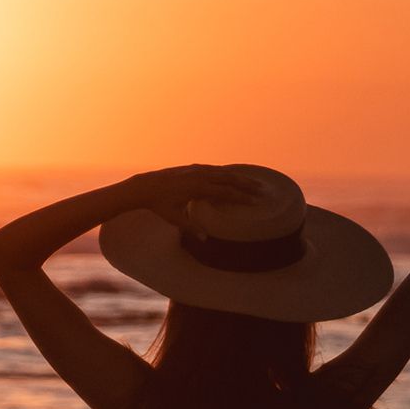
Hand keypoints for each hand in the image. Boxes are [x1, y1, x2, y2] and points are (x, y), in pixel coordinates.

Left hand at [125, 164, 264, 235]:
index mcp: (197, 189)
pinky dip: (227, 173)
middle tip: (263, 191)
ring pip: (224, 172)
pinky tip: (235, 176)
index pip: (225, 192)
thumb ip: (190, 227)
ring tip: (255, 182)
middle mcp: (199, 176)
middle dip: (247, 185)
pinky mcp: (193, 168)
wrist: (145, 186)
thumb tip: (205, 240)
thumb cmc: (159, 205)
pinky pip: (215, 170)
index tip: (256, 201)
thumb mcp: (174, 218)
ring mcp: (196, 170)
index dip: (241, 197)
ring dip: (240, 177)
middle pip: (229, 179)